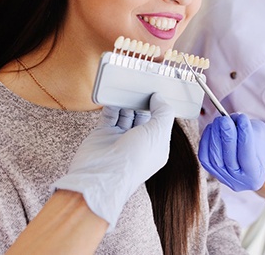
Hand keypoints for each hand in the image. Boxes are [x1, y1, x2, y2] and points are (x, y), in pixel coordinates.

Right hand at [53, 93, 173, 229]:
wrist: (101, 177)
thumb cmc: (133, 161)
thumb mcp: (159, 133)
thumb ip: (163, 112)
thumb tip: (159, 98)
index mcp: (155, 146)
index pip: (159, 122)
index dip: (158, 107)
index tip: (156, 91)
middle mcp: (137, 143)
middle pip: (141, 116)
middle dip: (142, 102)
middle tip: (141, 86)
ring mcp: (118, 139)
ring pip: (125, 114)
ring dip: (127, 101)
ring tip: (128, 88)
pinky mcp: (102, 135)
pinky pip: (109, 115)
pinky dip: (111, 104)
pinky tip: (115, 95)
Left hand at [198, 113, 264, 191]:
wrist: (253, 154)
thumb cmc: (259, 142)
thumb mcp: (261, 135)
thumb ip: (249, 128)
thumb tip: (232, 119)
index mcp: (256, 177)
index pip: (247, 157)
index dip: (244, 137)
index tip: (242, 118)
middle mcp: (239, 183)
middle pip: (229, 160)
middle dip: (226, 136)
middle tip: (225, 119)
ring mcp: (223, 178)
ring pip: (214, 158)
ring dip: (215, 136)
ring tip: (219, 120)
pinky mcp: (211, 171)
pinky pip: (204, 157)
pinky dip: (206, 140)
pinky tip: (212, 128)